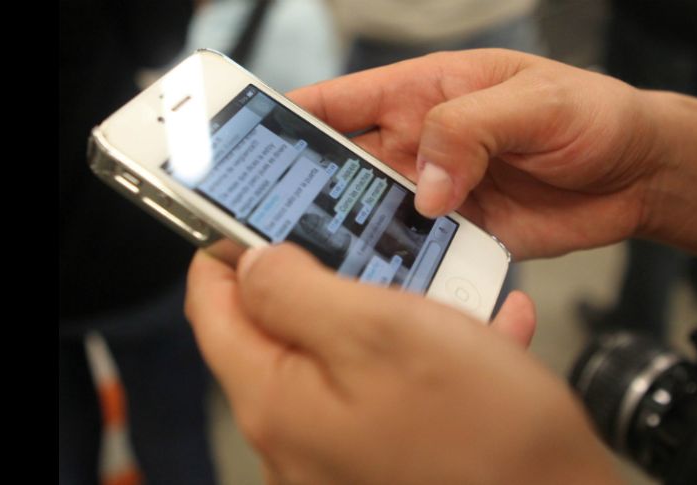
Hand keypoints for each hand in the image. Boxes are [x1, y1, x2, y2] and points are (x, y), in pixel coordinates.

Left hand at [186, 244, 621, 483]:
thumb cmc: (483, 432)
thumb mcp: (381, 330)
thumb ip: (297, 291)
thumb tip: (250, 263)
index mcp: (277, 402)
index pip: (213, 311)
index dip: (225, 254)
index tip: (250, 218)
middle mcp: (296, 438)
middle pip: (278, 333)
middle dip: (316, 277)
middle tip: (354, 238)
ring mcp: (338, 454)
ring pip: (340, 356)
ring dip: (381, 311)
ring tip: (428, 280)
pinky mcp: (384, 458)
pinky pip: (387, 389)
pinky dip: (420, 353)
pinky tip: (471, 333)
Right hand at [288, 49, 696, 258]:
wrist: (635, 173)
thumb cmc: (590, 113)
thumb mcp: (533, 102)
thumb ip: (471, 129)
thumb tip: (426, 184)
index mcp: (422, 96)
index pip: (335, 102)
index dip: (286, 119)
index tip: (243, 141)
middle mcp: (418, 147)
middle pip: (340, 168)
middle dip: (304, 192)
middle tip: (272, 223)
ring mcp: (436, 195)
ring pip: (372, 216)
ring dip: (350, 237)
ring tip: (322, 262)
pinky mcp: (459, 235)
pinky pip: (415, 252)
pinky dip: (397, 268)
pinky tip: (383, 284)